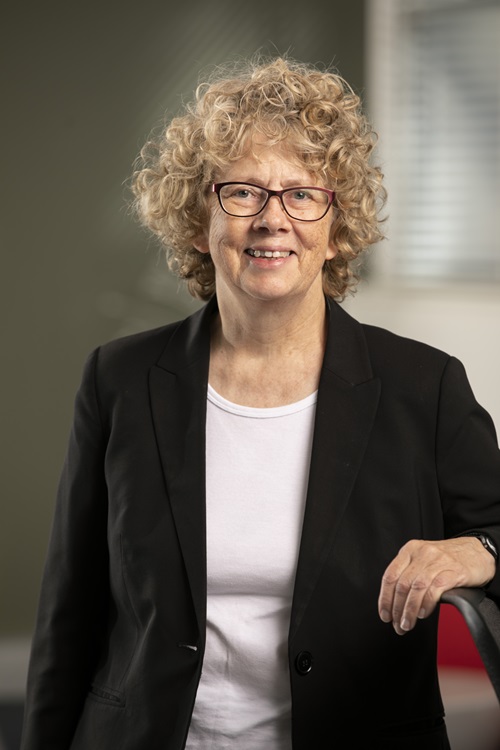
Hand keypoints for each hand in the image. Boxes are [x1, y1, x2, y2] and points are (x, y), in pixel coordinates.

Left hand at [378, 537, 495, 634]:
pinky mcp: (453, 571)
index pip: (390, 576)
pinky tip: (424, 613)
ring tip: (407, 624)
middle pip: (402, 585)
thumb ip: (409, 573)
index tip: (385, 615)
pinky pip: (434, 589)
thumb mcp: (423, 558)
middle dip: (397, 609)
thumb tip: (394, 602)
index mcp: (410, 550)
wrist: (477, 551)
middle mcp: (422, 553)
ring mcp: (438, 561)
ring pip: (416, 588)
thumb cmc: (449, 558)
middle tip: (397, 624)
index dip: (385, 599)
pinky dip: (426, 604)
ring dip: (409, 611)